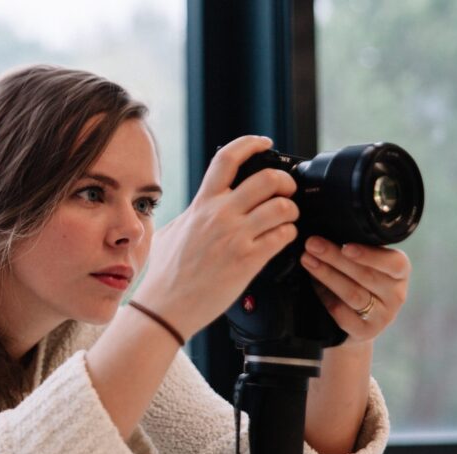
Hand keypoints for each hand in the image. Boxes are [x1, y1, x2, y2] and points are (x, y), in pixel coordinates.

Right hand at [132, 135, 298, 338]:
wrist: (166, 307)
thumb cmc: (165, 274)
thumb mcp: (170, 232)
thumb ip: (190, 214)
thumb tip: (198, 207)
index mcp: (202, 204)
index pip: (227, 158)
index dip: (250, 143)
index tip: (264, 142)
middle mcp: (220, 215)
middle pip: (267, 179)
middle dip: (285, 181)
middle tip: (287, 190)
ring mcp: (235, 237)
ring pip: (282, 207)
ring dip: (291, 211)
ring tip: (287, 219)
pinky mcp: (248, 261)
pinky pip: (283, 236)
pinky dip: (289, 235)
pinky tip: (282, 240)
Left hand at [299, 236, 410, 344]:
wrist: (353, 324)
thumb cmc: (357, 282)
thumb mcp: (364, 265)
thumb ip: (354, 251)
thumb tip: (325, 233)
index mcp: (400, 272)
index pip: (393, 263)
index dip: (369, 255)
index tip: (346, 246)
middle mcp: (396, 295)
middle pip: (365, 275)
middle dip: (335, 257)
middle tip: (312, 244)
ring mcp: (382, 316)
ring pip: (353, 294)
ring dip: (327, 275)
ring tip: (307, 260)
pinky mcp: (365, 332)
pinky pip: (342, 314)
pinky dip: (325, 297)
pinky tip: (313, 285)